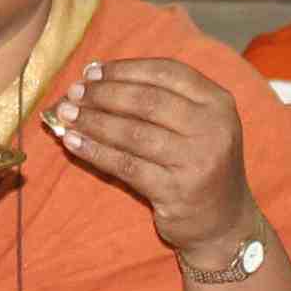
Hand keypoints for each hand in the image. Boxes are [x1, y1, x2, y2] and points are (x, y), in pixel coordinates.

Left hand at [44, 56, 255, 263]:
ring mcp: (196, 160)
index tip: (92, 71)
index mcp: (217, 102)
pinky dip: (95, 152)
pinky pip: (126, 165)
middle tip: (73, 93)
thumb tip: (96, 74)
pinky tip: (74, 143)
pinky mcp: (177, 190)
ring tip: (66, 115)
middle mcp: (212, 128)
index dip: (125, 69)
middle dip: (104, 94)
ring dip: (94, 121)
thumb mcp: (196, 124)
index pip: (167, 73)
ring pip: (133, 132)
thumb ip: (159, 98)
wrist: (224, 222)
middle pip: (147, 100)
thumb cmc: (199, 164)